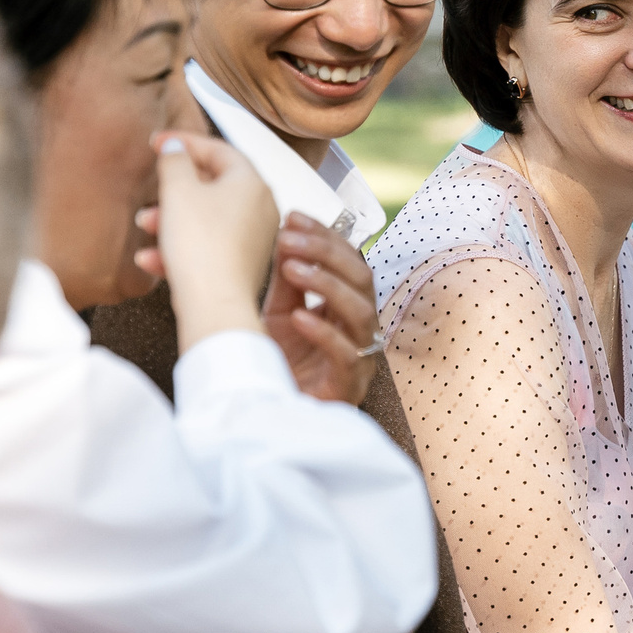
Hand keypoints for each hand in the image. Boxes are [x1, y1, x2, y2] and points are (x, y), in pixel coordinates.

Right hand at [142, 132, 279, 351]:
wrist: (214, 305)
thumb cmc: (200, 244)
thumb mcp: (178, 190)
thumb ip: (174, 160)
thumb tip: (176, 147)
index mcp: (252, 182)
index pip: (219, 149)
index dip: (185, 141)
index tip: (157, 142)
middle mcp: (261, 208)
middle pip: (212, 186)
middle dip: (174, 189)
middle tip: (151, 188)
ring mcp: (254, 239)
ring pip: (206, 219)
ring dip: (171, 220)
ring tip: (144, 224)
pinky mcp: (242, 266)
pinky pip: (208, 248)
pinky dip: (179, 249)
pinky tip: (149, 259)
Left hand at [258, 213, 379, 403]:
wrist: (270, 414)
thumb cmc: (278, 364)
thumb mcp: (277, 312)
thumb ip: (287, 278)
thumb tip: (286, 233)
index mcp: (344, 307)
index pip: (350, 262)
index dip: (326, 237)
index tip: (294, 218)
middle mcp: (358, 328)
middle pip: (362, 280)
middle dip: (327, 253)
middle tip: (290, 238)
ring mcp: (359, 358)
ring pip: (362, 312)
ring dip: (327, 285)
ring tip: (292, 269)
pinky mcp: (348, 387)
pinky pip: (347, 355)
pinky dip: (324, 333)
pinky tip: (299, 316)